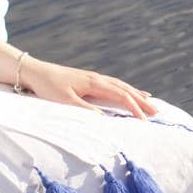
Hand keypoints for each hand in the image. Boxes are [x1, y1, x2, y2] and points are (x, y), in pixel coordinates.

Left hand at [19, 58, 157, 118]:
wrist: (35, 72)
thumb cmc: (48, 87)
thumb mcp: (65, 101)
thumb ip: (85, 109)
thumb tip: (104, 118)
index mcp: (94, 83)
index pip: (121, 96)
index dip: (134, 108)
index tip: (145, 121)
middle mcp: (97, 78)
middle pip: (125, 89)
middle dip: (142, 101)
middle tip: (157, 112)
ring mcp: (94, 78)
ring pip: (121, 86)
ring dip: (136, 94)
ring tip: (150, 101)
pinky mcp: (89, 79)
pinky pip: (114, 84)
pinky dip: (125, 89)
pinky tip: (129, 91)